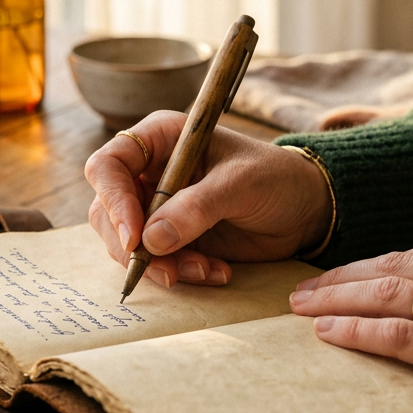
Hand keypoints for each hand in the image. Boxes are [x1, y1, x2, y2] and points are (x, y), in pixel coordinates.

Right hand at [84, 111, 331, 288]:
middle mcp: (150, 172)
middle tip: (167, 270)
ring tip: (204, 271)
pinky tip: (215, 273)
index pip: (109, 166)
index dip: (113, 201)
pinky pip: (155, 262)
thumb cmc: (276, 178)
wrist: (305, 210)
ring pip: (127, 243)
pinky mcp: (171, 238)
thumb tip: (151, 239)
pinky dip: (179, 273)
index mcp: (160, 139)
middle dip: (133, 246)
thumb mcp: (241, 185)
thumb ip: (197, 208)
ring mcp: (157, 207)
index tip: (134, 237)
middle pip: (107, 211)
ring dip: (160, 265)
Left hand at [288, 246, 412, 412]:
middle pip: (394, 267)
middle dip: (342, 277)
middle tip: (303, 288)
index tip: (342, 275)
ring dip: (335, 300)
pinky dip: (357, 332)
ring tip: (300, 308)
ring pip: (387, 296)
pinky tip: (328, 334)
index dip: (373, 264)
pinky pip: (398, 337)